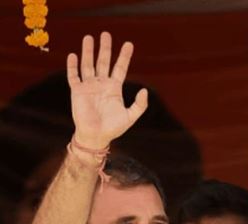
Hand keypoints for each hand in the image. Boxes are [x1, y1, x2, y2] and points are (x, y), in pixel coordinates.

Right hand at [67, 32, 147, 149]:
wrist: (96, 136)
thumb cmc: (113, 128)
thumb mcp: (130, 116)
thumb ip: (140, 104)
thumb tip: (145, 90)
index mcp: (115, 88)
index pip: (120, 68)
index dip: (124, 56)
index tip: (129, 44)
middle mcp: (102, 84)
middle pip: (104, 62)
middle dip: (105, 48)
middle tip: (106, 34)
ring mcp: (89, 86)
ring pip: (88, 64)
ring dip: (88, 52)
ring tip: (89, 37)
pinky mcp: (77, 92)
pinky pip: (74, 76)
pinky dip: (72, 66)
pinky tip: (73, 55)